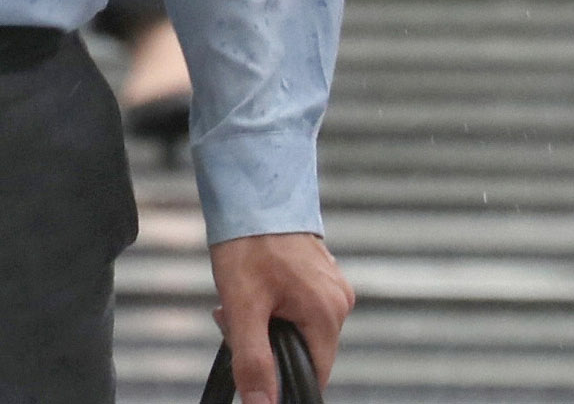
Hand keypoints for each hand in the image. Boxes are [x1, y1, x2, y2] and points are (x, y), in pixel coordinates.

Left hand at [209, 233, 353, 403]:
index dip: (281, 374)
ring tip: (242, 295)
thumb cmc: (248, 241)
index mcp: (328, 314)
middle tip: (234, 317)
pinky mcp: (321, 273)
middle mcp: (339, 301)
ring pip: (300, 325)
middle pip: (304, 348)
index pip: (314, 373)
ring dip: (267, 321)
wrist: (251, 190)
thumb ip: (253, 359)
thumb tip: (263, 403)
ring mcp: (332, 285)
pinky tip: (254, 284)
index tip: (252, 356)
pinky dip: (274, 302)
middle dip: (267, 342)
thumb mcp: (242, 306)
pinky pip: (300, 304)